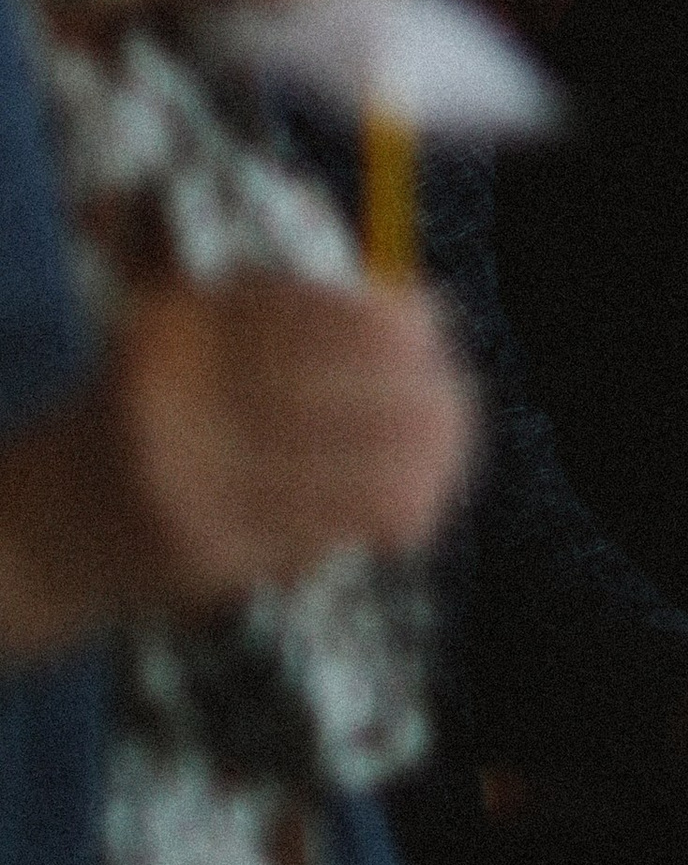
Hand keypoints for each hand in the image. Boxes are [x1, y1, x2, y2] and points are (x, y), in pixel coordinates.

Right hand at [63, 278, 472, 629]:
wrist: (50, 524)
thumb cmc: (154, 418)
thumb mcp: (195, 342)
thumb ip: (288, 320)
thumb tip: (423, 315)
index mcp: (179, 328)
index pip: (312, 315)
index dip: (389, 322)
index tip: (431, 332)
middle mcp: (176, 396)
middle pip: (339, 389)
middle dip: (417, 398)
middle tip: (460, 405)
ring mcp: (187, 478)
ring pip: (341, 468)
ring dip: (415, 468)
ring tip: (449, 461)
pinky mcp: (203, 549)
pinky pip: (317, 529)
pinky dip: (374, 520)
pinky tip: (408, 518)